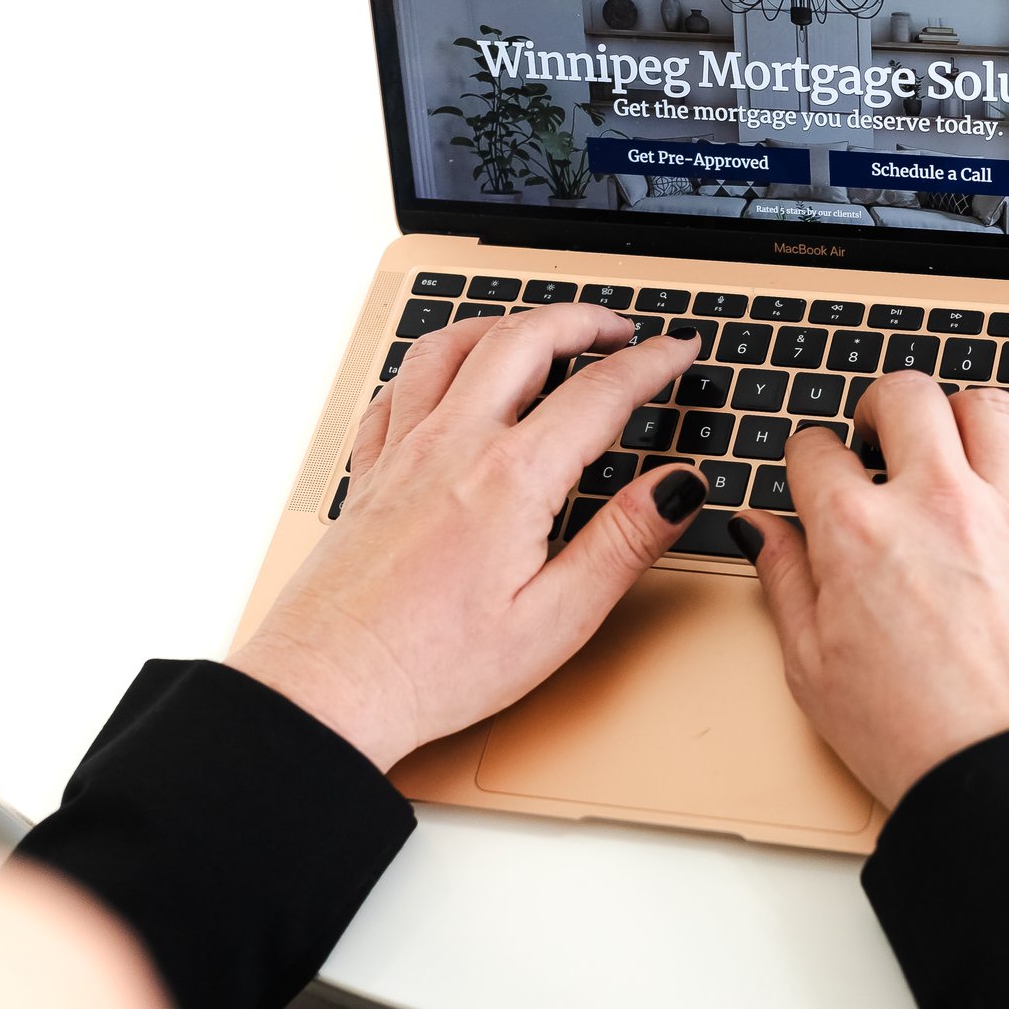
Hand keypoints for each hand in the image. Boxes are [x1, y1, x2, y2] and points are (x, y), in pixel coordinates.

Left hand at [229, 305, 707, 771]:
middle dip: (582, 320)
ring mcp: (402, 454)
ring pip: (450, 346)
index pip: (599, 393)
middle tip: (622, 328)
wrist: (329, 689)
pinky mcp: (368, 476)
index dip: (651, 363)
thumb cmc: (433, 668)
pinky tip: (447, 380)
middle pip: (523, 339)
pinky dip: (432, 366)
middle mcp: (452, 447)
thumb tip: (677, 487)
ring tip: (540, 331)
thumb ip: (624, 541)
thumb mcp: (557, 618)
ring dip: (505, 324)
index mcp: (509, 479)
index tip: (680, 350)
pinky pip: (395, 390)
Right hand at [733, 373, 1008, 806]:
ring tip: (949, 445)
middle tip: (877, 435)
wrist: (1005, 774)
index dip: (807, 457)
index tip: (814, 475)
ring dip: (962, 416)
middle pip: (907, 395)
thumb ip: (785, 581)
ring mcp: (1007, 517)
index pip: (815, 448)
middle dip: (882, 404)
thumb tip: (761, 527)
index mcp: (857, 532)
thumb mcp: (810, 667)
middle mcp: (934, 505)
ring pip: (990, 409)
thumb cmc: (909, 735)